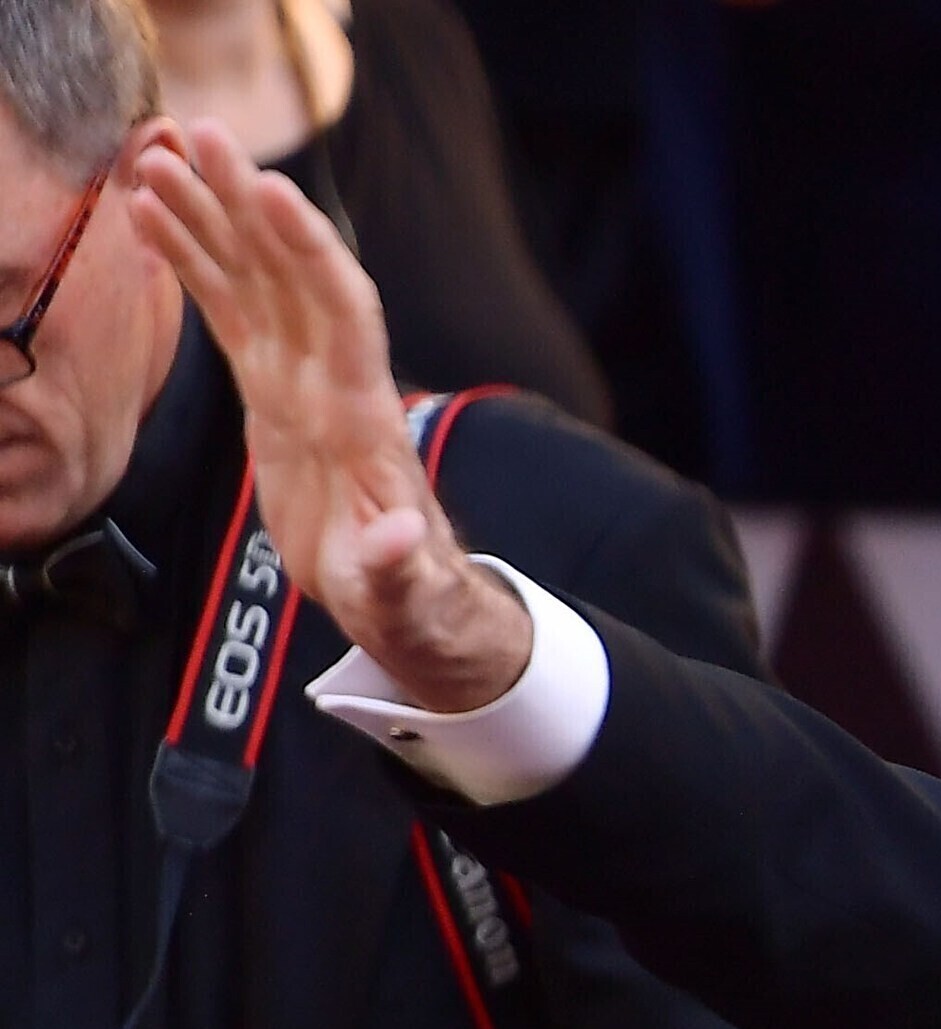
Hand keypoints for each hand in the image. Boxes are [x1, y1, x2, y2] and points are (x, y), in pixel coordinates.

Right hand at [124, 122, 530, 712]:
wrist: (409, 601)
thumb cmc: (410, 600)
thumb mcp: (404, 597)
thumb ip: (397, 568)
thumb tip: (398, 540)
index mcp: (364, 419)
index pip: (341, 314)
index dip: (309, 253)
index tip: (270, 191)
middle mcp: (334, 382)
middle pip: (291, 273)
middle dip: (247, 203)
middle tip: (199, 134)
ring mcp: (301, 382)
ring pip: (253, 278)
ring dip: (209, 214)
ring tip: (155, 151)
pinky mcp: (273, 394)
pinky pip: (229, 310)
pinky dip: (193, 260)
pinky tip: (148, 213)